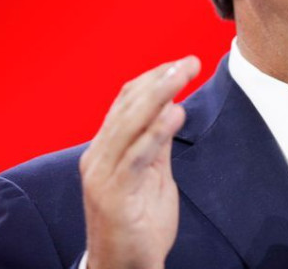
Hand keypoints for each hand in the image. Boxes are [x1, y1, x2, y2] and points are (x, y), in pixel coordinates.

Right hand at [79, 56, 200, 268]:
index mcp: (104, 149)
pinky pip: (135, 156)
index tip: (182, 64)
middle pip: (127, 105)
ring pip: (129, 123)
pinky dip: (156, 132)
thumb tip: (171, 107)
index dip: (153, 78)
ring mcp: (102, 175)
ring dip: (159, 94)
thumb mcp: (152, 175)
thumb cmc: (139, 225)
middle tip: (189, 62)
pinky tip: (176, 113)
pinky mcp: (113, 194)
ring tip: (183, 75)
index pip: (126, 101)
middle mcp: (97, 157)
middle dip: (161, 79)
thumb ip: (157, 144)